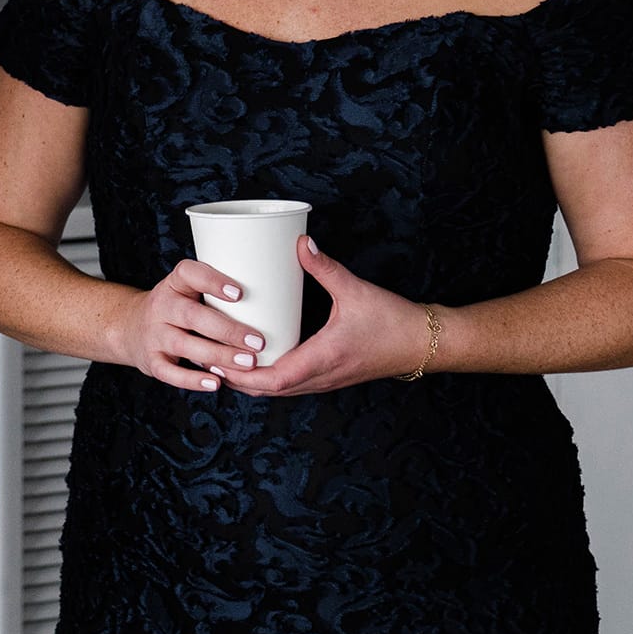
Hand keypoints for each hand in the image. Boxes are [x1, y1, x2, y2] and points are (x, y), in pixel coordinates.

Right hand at [100, 258, 261, 393]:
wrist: (131, 327)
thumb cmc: (176, 308)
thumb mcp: (188, 290)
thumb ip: (217, 292)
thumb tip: (274, 297)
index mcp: (174, 283)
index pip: (189, 274)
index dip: (212, 282)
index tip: (240, 293)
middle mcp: (161, 306)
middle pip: (192, 315)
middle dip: (227, 330)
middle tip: (258, 341)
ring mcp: (154, 334)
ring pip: (185, 345)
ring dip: (218, 355)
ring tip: (248, 363)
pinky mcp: (152, 361)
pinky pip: (170, 373)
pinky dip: (193, 380)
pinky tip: (216, 384)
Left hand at [217, 237, 434, 397]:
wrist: (424, 344)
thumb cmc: (393, 320)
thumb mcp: (356, 290)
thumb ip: (325, 267)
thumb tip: (299, 243)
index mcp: (324, 359)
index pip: (275, 380)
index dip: (242, 374)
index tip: (216, 360)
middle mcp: (322, 377)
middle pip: (269, 391)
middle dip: (236, 379)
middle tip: (207, 356)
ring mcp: (327, 380)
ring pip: (280, 390)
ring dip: (251, 381)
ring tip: (222, 360)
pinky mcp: (330, 376)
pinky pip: (292, 384)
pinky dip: (269, 379)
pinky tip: (256, 361)